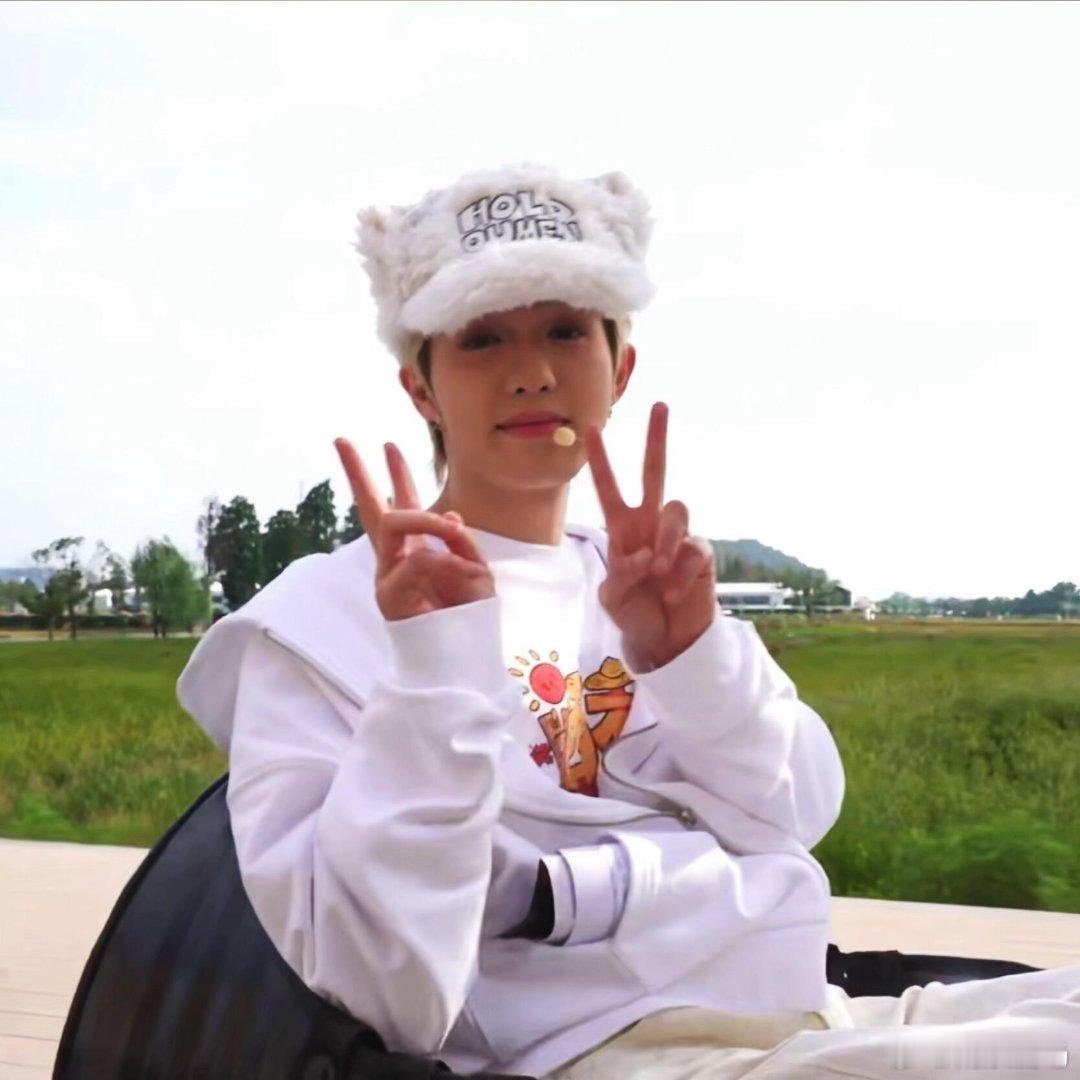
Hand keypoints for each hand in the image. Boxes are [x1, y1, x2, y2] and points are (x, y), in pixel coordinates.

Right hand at [334, 437, 494, 621]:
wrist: (463, 654)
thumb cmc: (470, 614)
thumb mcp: (477, 567)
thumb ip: (461, 541)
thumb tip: (449, 516)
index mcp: (420, 547)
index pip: (404, 504)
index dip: (397, 475)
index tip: (389, 446)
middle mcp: (398, 557)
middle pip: (372, 509)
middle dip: (357, 472)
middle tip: (340, 439)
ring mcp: (389, 574)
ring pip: (392, 522)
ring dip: (424, 518)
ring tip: (444, 526)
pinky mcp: (387, 594)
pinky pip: (413, 561)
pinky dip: (436, 564)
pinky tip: (445, 578)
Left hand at [584, 402, 715, 672]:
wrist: (666, 640)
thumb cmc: (635, 614)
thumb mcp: (613, 599)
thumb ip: (621, 575)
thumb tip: (643, 555)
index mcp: (622, 529)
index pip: (609, 488)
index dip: (600, 460)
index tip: (590, 428)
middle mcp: (650, 524)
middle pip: (654, 472)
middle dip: (656, 439)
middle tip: (660, 405)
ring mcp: (678, 535)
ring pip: (676, 509)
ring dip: (665, 541)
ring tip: (657, 574)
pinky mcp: (701, 553)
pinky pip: (693, 548)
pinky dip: (680, 572)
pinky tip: (673, 592)